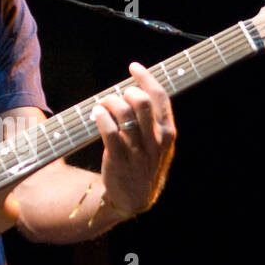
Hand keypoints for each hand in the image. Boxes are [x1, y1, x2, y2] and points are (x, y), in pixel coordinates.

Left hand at [90, 62, 176, 218]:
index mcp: (167, 132)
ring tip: (102, 105)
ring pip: (124, 114)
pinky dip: (101, 117)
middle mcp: (155, 141)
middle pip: (142, 102)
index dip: (146, 77)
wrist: (135, 197)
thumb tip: (139, 88)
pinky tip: (96, 113)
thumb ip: (154, 119)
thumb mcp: (159, 143)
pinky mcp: (119, 160)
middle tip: (117, 97)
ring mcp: (138, 152)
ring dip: (109, 103)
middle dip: (126, 92)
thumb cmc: (145, 163)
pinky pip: (109, 132)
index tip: (133, 67)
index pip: (160, 97)